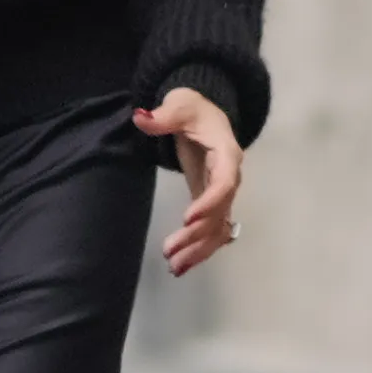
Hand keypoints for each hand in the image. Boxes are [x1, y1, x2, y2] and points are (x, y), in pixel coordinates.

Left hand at [134, 87, 244, 277]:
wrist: (204, 113)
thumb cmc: (193, 108)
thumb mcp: (179, 105)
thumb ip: (162, 116)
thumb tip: (141, 118)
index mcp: (226, 153)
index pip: (224, 182)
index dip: (209, 202)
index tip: (187, 219)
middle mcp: (229, 178)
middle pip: (219, 212)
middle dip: (196, 235)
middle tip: (170, 251)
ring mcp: (222, 193)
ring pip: (216, 228)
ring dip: (198, 250)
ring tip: (173, 268)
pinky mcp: (211, 203)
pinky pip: (211, 230)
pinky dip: (200, 249)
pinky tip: (181, 266)